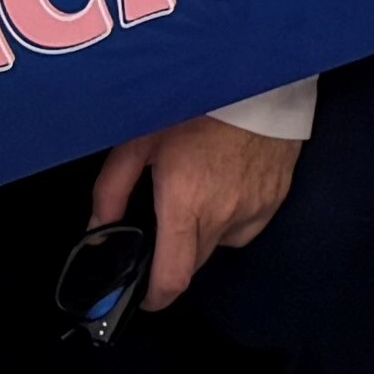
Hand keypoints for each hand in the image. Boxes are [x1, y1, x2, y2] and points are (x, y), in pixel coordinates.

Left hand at [91, 113, 301, 303]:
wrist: (259, 76)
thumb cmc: (194, 104)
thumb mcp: (139, 140)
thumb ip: (111, 191)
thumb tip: (96, 233)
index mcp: (185, 204)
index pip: (172, 279)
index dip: (154, 298)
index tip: (142, 296)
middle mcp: (222, 216)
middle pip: (193, 265)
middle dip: (173, 258)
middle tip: (164, 224)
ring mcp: (255, 210)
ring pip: (220, 245)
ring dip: (204, 234)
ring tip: (199, 192)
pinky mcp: (277, 199)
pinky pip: (247, 226)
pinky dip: (232, 217)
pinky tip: (227, 183)